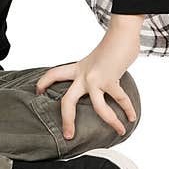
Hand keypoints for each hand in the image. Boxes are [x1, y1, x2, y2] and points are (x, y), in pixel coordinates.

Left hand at [34, 25, 139, 139]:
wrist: (121, 34)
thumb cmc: (112, 45)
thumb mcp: (95, 60)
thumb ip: (94, 72)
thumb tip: (101, 82)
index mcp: (78, 68)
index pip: (54, 74)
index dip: (43, 83)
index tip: (37, 91)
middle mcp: (84, 75)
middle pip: (67, 101)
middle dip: (67, 120)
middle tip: (68, 135)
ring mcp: (96, 79)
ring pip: (99, 107)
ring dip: (111, 121)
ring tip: (119, 131)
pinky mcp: (111, 79)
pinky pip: (120, 99)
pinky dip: (128, 109)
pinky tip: (131, 118)